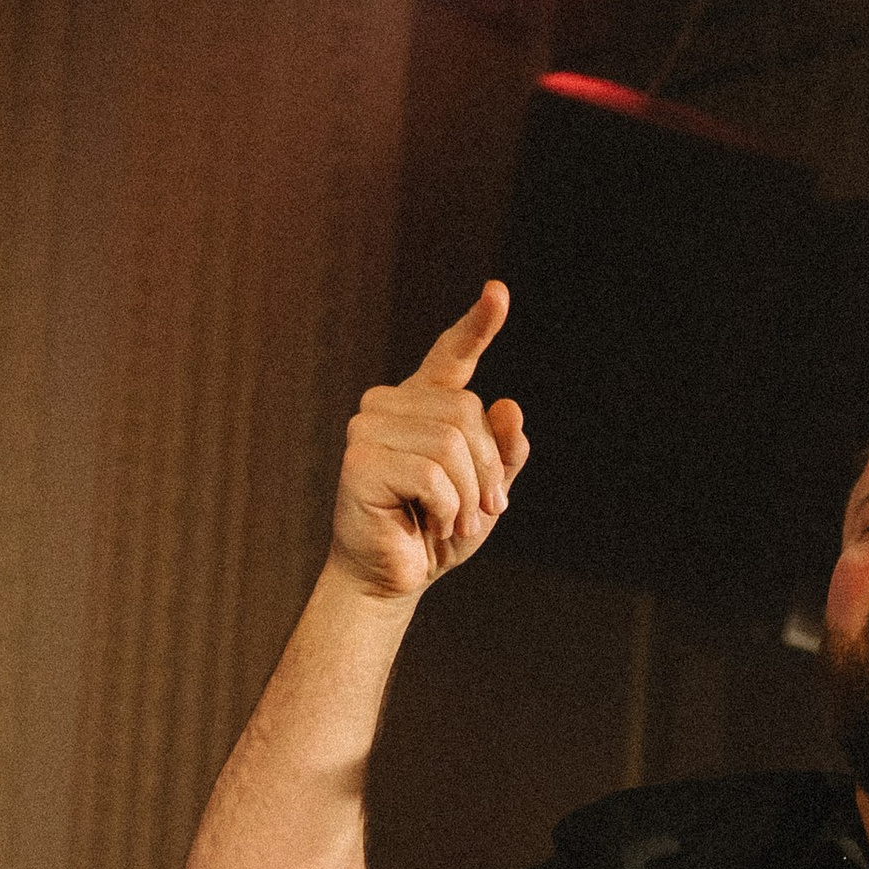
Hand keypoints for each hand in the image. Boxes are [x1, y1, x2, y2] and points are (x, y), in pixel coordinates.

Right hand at [325, 283, 527, 605]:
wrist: (395, 576)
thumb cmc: (438, 532)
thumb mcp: (487, 493)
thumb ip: (503, 453)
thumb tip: (510, 406)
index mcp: (423, 404)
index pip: (452, 356)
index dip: (477, 324)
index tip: (499, 292)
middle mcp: (390, 404)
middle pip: (468, 411)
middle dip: (488, 471)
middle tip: (482, 513)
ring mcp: (368, 426)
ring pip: (451, 441)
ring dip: (468, 495)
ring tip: (454, 522)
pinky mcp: (359, 458)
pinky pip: (432, 473)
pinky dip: (447, 508)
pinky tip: (429, 523)